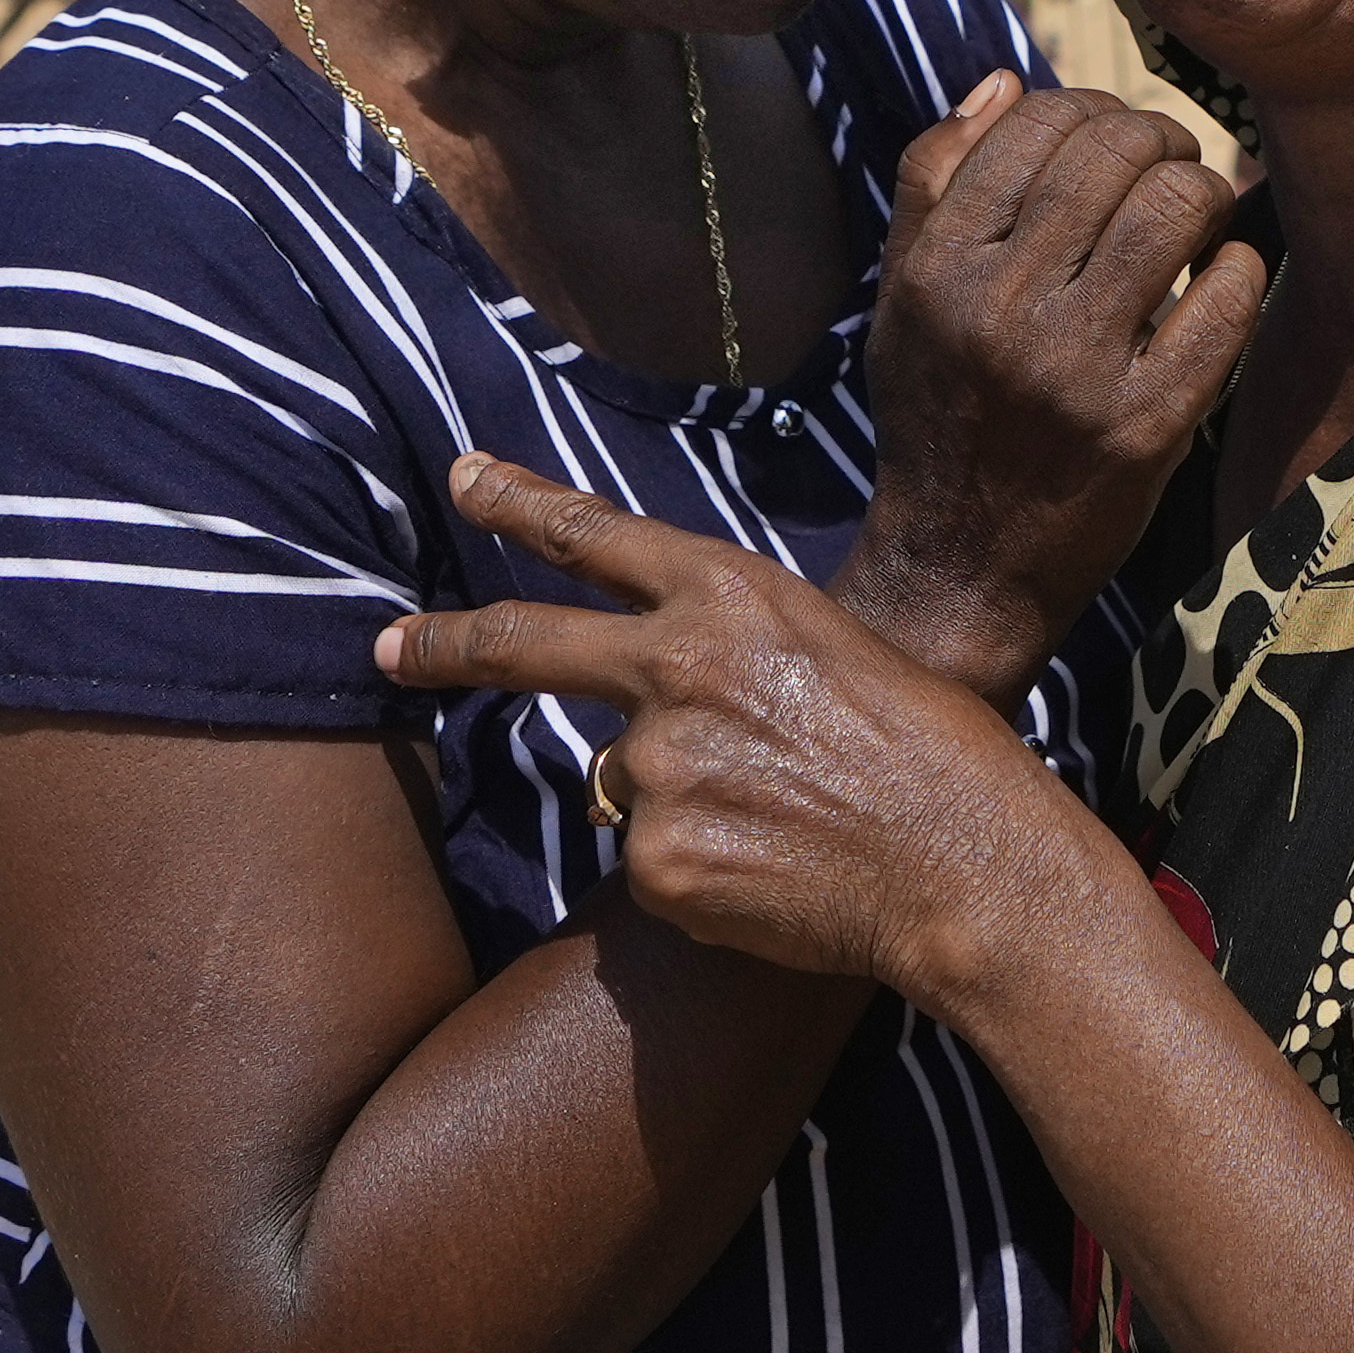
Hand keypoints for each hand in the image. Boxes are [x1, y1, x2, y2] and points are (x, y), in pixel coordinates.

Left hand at [394, 460, 1103, 1001]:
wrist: (966, 867)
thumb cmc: (932, 752)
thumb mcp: (835, 648)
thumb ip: (728, 652)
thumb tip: (647, 700)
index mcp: (729, 594)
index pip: (594, 534)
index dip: (519, 501)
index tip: (463, 479)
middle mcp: (674, 668)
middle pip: (523, 643)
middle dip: (442, 643)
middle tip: (387, 646)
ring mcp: (656, 768)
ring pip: (624, 780)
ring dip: (681, 800)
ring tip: (784, 821)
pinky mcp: (654, 861)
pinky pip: (649, 862)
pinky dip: (698, 872)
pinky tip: (773, 873)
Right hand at [837, 76, 1266, 693]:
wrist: (962, 562)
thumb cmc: (939, 412)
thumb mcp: (903, 298)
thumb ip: (934, 182)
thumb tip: (1004, 82)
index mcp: (938, 269)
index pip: (1036, 125)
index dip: (1092, 107)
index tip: (1112, 135)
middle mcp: (1000, 311)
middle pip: (1115, 153)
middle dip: (1161, 139)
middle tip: (1173, 163)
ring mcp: (1076, 369)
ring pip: (1177, 208)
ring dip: (1207, 192)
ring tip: (1201, 216)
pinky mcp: (1146, 425)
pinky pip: (1226, 300)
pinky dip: (1240, 269)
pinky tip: (1224, 278)